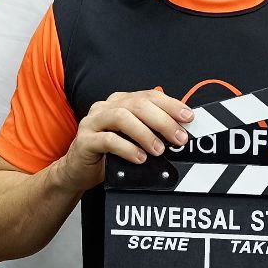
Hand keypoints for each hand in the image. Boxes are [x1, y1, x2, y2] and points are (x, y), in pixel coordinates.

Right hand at [51, 90, 192, 193]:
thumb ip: (152, 130)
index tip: (188, 117)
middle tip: (179, 138)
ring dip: (145, 134)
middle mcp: (105, 107)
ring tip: (159, 150)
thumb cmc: (109, 154)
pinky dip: (127, 148)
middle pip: (137, 105)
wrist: (78, 171)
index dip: (171, 105)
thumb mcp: (134, 139)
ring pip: (121, 118)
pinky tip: (139, 158)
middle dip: (163, 121)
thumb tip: (181, 131)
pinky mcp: (84, 140)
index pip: (149, 96)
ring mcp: (92, 122)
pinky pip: (107, 140)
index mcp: (119, 102)